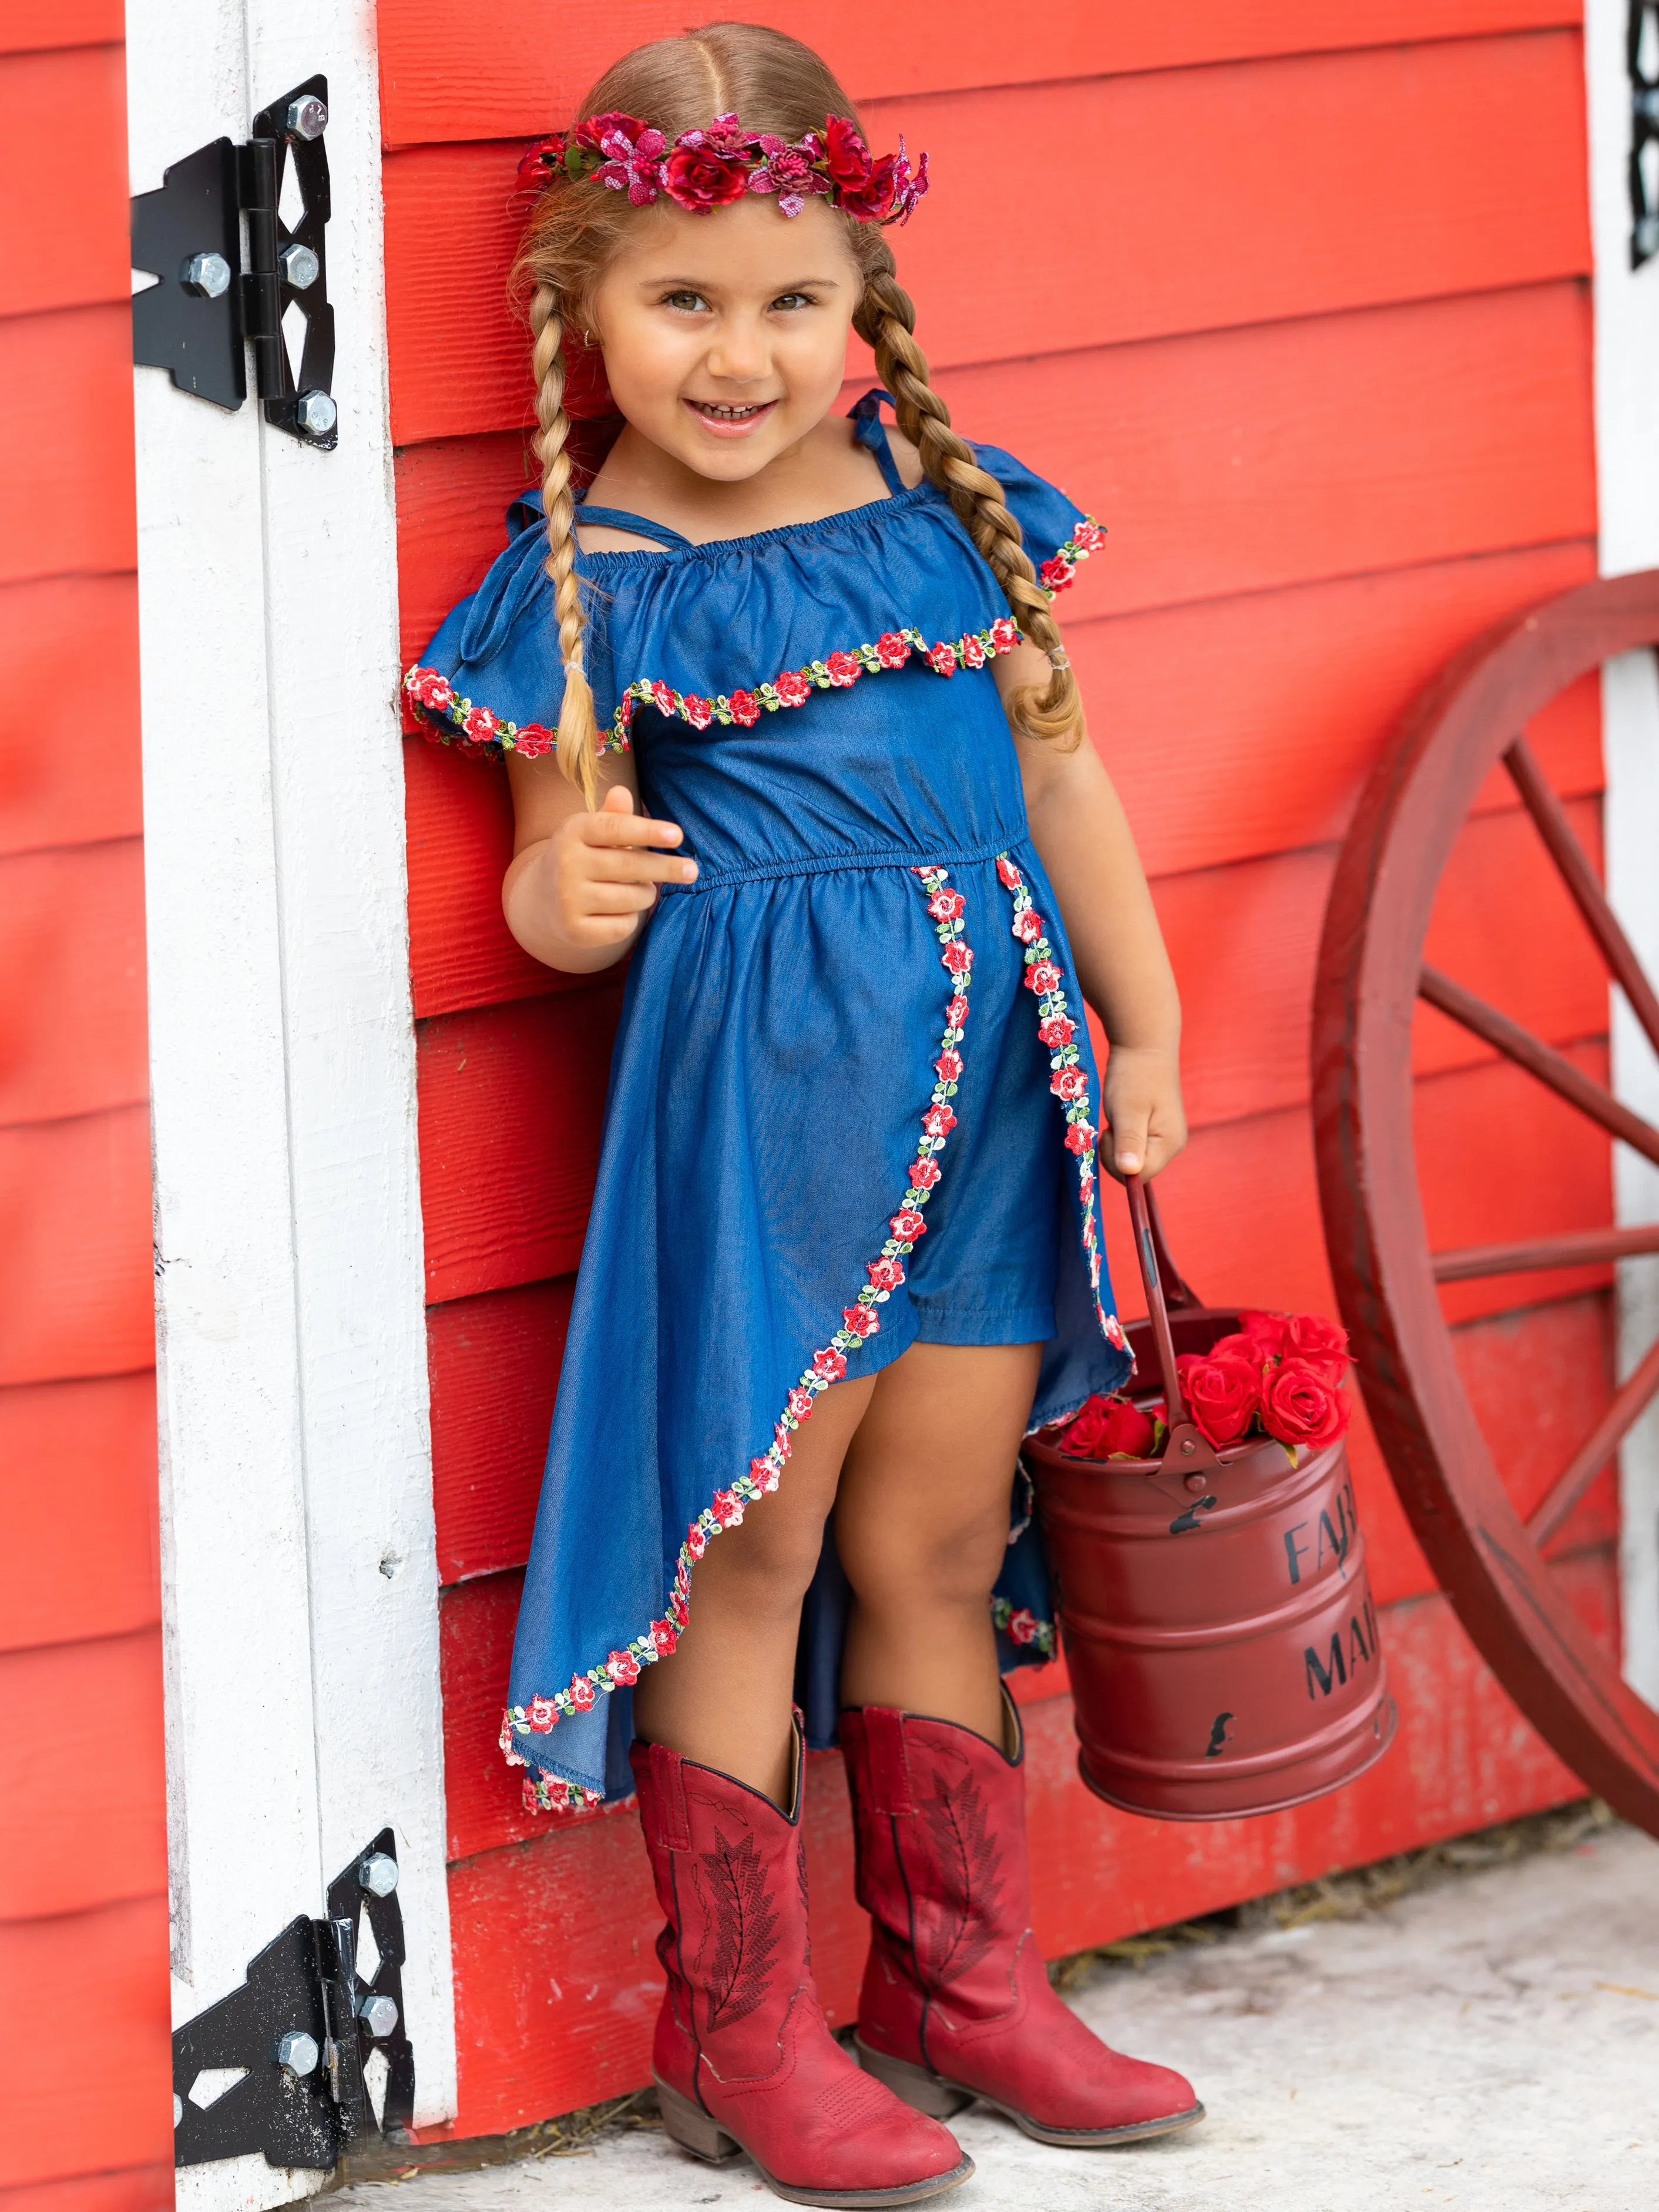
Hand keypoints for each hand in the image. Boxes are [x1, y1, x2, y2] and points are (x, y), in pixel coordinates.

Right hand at [536, 784, 696, 954]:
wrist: (544, 897)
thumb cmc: (584, 856)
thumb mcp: (594, 832)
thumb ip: (614, 816)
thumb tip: (622, 792)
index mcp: (572, 831)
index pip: (615, 828)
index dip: (648, 831)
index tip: (677, 835)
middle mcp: (565, 864)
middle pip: (629, 865)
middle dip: (665, 868)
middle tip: (692, 871)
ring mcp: (567, 899)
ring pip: (631, 898)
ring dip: (647, 894)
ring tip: (643, 889)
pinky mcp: (574, 930)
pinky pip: (623, 926)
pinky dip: (632, 919)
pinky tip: (622, 910)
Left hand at [1099, 1044, 1186, 1181]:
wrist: (1144, 1045)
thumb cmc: (1134, 1076)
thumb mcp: (1128, 1111)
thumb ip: (1129, 1142)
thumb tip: (1129, 1172)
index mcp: (1169, 1144)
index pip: (1138, 1176)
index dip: (1115, 1161)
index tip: (1108, 1133)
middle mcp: (1172, 1145)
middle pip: (1137, 1170)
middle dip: (1115, 1153)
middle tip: (1111, 1124)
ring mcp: (1166, 1137)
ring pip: (1133, 1159)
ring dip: (1118, 1143)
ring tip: (1118, 1116)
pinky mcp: (1157, 1129)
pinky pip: (1134, 1146)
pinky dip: (1122, 1136)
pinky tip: (1123, 1116)